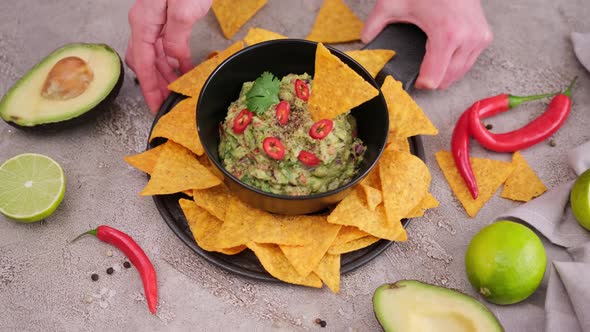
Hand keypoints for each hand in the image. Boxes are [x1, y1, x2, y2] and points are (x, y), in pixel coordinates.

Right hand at [125, 0, 211, 112]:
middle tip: (166, 104)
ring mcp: (153, 19)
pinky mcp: (165, 17)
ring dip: (163, 73)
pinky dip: (171, 60)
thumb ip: (176, 39)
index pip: (142, 63)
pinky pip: (163, 45)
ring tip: (175, 90)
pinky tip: (181, 68)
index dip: (150, 88)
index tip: (156, 107)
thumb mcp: (184, 11)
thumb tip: (174, 62)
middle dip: (155, 84)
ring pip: (153, 54)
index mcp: (144, 22)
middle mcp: (144, 22)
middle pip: (144, 61)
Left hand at [362, 0, 492, 89]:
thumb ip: (374, 24)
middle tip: (420, 72)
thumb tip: (364, 39)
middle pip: (447, 79)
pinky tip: (445, 55)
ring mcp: (479, 37)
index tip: (415, 80)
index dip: (421, 83)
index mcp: (446, 34)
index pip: (434, 78)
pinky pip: (469, 60)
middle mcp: (467, 38)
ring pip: (460, 72)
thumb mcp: (394, 4)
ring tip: (431, 63)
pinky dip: (457, 62)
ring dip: (446, 73)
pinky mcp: (484, 35)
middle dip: (432, 79)